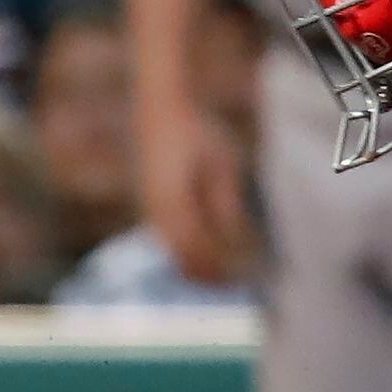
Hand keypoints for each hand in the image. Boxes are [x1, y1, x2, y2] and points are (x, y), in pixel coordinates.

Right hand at [136, 97, 249, 286]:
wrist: (159, 109)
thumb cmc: (195, 132)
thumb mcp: (220, 165)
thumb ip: (226, 205)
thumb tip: (238, 242)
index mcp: (172, 202)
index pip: (197, 249)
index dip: (219, 268)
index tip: (243, 278)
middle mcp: (154, 211)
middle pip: (181, 258)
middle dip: (209, 274)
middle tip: (237, 282)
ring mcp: (148, 209)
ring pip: (172, 252)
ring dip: (198, 264)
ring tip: (226, 271)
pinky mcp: (149, 205)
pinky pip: (167, 239)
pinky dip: (187, 251)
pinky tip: (208, 249)